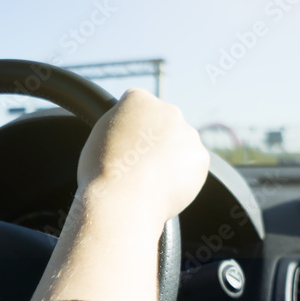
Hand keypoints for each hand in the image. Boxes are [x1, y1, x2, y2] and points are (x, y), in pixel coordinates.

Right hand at [77, 88, 208, 222]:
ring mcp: (187, 133)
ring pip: (179, 144)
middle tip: (137, 165)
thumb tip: (131, 130)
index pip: (136, 105)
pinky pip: (191, 165)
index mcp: (137, 99)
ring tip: (149, 180)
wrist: (121, 201)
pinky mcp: (200, 157)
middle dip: (153, 139)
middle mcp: (166, 110)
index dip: (129, 128)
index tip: (123, 145)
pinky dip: (181, 176)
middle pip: (162, 122)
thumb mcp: (99, 137)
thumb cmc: (100, 173)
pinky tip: (162, 187)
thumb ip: (120, 126)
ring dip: (169, 156)